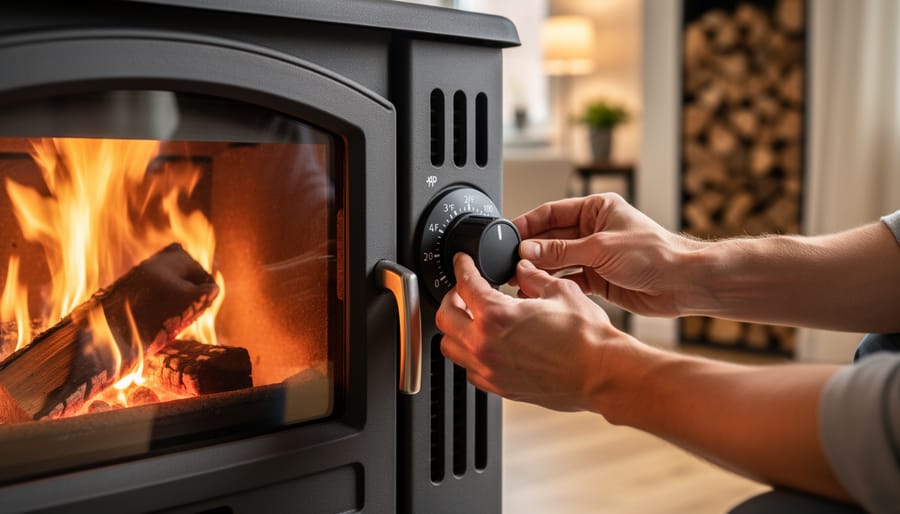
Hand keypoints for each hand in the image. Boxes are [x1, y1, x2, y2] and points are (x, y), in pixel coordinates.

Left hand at [436, 253, 628, 411]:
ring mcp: (490, 370)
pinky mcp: (500, 387)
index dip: (462, 267)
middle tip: (464, 291)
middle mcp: (485, 345)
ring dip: (456, 329)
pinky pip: (470, 370)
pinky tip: (486, 346)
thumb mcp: (560, 291)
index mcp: (496, 315)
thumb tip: (523, 268)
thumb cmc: (587, 338)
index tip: (462, 263)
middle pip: (445, 317)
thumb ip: (533, 277)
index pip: (464, 284)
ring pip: (451, 348)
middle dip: (452, 298)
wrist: (601, 373)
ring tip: (471, 319)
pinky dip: (471, 355)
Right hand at [513, 193, 702, 316]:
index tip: (507, 235)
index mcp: (597, 209)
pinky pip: (569, 279)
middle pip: (551, 237)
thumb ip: (561, 251)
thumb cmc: (655, 254)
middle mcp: (594, 230)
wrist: (683, 283)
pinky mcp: (599, 278)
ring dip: (540, 269)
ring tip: (518, 279)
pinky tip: (539, 289)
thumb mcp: (600, 248)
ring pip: (558, 260)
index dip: (528, 223)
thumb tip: (528, 250)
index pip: (552, 212)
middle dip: (531, 250)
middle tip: (508, 262)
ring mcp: (596, 255)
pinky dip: (555, 284)